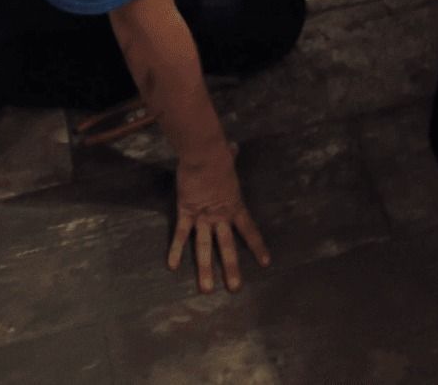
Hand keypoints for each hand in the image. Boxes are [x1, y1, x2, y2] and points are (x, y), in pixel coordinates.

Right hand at [169, 142, 270, 292]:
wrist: (203, 153)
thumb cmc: (218, 154)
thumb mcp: (229, 159)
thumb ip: (232, 156)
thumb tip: (233, 147)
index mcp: (234, 205)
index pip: (249, 230)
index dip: (257, 246)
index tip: (266, 263)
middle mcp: (220, 216)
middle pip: (227, 245)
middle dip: (231, 267)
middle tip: (234, 288)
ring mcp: (203, 216)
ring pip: (203, 247)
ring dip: (205, 268)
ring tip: (207, 289)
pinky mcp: (186, 212)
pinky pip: (180, 234)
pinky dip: (175, 249)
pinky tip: (171, 266)